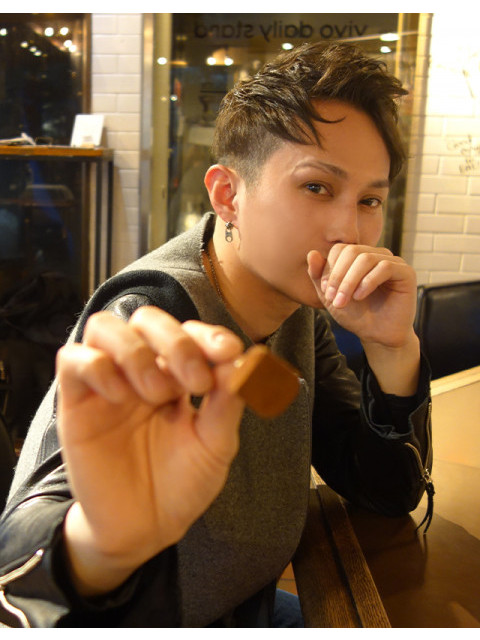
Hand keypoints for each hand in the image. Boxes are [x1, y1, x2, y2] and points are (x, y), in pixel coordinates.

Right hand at [56, 307, 244, 594]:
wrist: (145, 528)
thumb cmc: (182, 483)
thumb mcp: (216, 445)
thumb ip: (227, 404)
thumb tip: (243, 363)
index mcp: (179, 375)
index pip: (190, 332)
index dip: (209, 335)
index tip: (229, 354)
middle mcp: (142, 371)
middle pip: (148, 319)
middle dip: (176, 342)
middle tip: (195, 382)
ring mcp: (108, 383)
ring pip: (105, 327)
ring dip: (136, 351)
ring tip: (157, 393)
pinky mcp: (76, 402)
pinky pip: (73, 359)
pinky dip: (97, 366)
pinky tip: (120, 396)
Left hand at [307, 244, 420, 395]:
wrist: (377, 336)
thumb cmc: (355, 315)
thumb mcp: (330, 296)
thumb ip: (318, 276)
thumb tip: (312, 253)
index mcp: (358, 257)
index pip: (340, 249)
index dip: (329, 269)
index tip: (325, 291)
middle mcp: (376, 255)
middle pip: (352, 251)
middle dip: (338, 276)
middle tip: (333, 299)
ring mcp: (392, 261)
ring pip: (366, 258)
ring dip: (350, 281)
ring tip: (344, 301)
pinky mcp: (406, 272)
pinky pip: (385, 267)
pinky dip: (368, 282)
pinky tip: (360, 297)